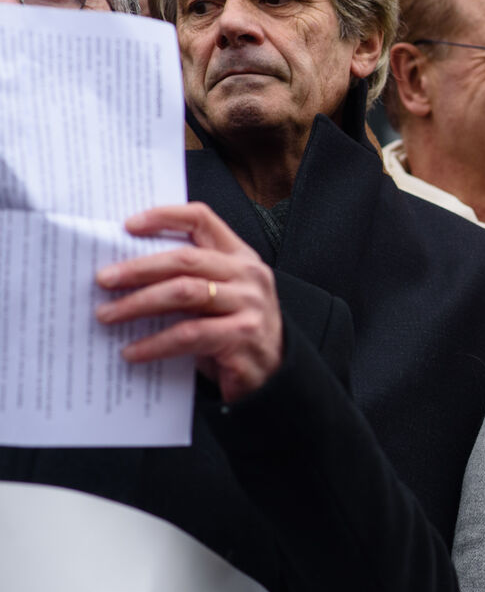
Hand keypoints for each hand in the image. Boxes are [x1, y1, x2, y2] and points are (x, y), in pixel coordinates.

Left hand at [95, 202, 282, 402]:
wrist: (274, 373)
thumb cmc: (235, 332)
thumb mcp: (219, 296)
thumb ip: (188, 279)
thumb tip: (124, 274)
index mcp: (240, 257)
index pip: (202, 220)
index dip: (164, 217)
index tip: (127, 225)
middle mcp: (248, 276)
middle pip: (186, 259)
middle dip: (138, 269)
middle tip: (103, 280)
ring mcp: (249, 305)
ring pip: (185, 293)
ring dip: (139, 304)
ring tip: (108, 315)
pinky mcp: (242, 336)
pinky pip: (189, 334)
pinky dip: (155, 344)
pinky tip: (133, 351)